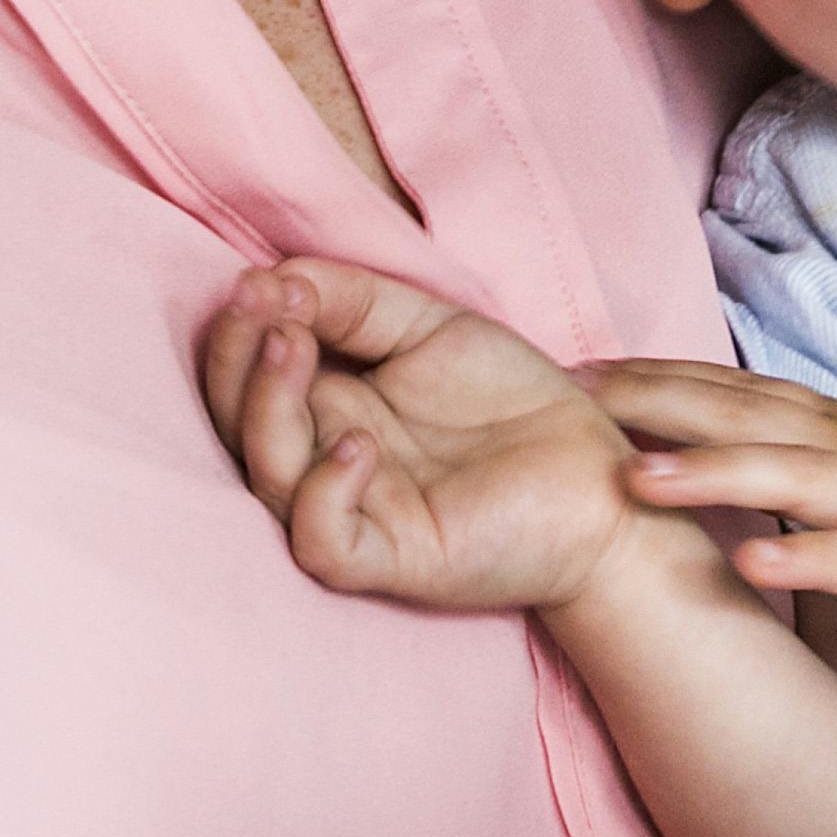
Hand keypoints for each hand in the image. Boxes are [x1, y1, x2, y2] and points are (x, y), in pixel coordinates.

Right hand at [196, 260, 653, 613]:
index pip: (249, 373)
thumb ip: (351, 299)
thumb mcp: (430, 325)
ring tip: (292, 345)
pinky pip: (323, 540)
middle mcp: (327, 458)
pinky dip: (324, 492)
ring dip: (267, 408)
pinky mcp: (390, 559)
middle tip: (258, 303)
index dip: (243, 326)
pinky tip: (358, 443)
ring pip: (270, 477)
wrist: (598, 475)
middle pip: (240, 422)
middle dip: (238, 359)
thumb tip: (272, 277)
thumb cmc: (514, 403)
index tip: (261, 279)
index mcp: (329, 405)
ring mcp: (357, 510)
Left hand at [591, 360, 836, 650]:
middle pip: (747, 416)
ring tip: (631, 482)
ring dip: (710, 477)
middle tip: (568, 396)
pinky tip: (755, 566)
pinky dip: (809, 560)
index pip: (744, 391)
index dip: (661, 379)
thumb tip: (765, 456)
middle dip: (655, 406)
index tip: (580, 369)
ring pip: (794, 481)